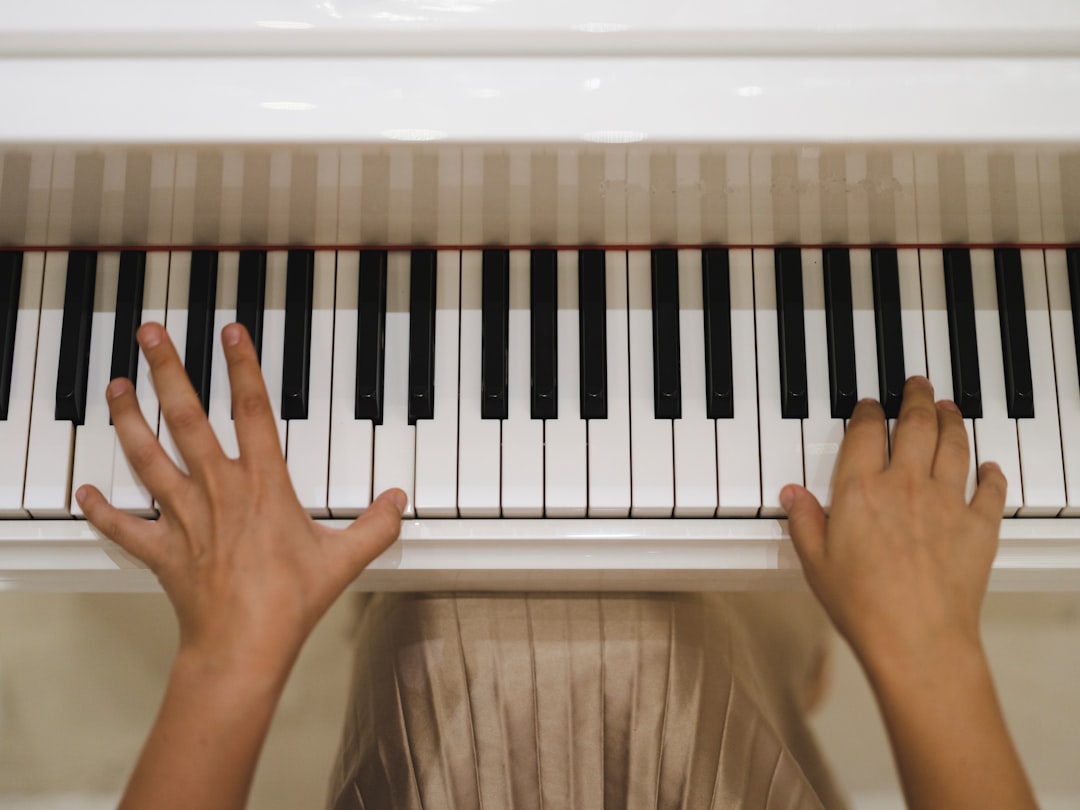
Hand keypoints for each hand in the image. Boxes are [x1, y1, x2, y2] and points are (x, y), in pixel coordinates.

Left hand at [76, 322, 405, 676]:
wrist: (244, 646)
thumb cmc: (290, 602)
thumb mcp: (344, 559)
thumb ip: (376, 525)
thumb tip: (397, 502)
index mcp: (263, 485)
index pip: (252, 411)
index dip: (242, 367)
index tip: (230, 332)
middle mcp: (218, 490)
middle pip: (186, 418)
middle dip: (167, 372)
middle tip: (150, 336)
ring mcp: (185, 518)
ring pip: (148, 458)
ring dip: (128, 420)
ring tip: (115, 387)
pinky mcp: (163, 550)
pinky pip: (126, 527)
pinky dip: (104, 512)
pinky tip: (87, 494)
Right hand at [781, 376, 1006, 677]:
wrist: (916, 639)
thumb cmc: (863, 606)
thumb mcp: (815, 562)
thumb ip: (804, 521)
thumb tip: (792, 494)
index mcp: (860, 490)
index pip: (865, 433)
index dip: (867, 412)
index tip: (868, 406)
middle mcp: (904, 485)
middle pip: (915, 425)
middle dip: (916, 398)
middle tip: (917, 385)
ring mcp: (946, 502)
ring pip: (954, 445)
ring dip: (952, 421)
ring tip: (950, 408)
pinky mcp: (978, 526)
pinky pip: (990, 489)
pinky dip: (991, 473)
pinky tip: (989, 467)